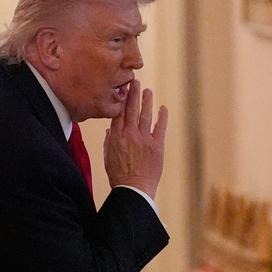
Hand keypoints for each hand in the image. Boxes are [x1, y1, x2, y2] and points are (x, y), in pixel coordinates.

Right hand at [103, 78, 167, 199]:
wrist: (133, 189)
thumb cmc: (119, 176)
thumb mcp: (107, 157)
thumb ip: (108, 142)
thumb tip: (110, 130)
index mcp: (116, 137)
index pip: (118, 113)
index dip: (121, 100)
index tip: (122, 90)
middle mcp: (129, 135)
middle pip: (131, 109)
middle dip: (133, 94)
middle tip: (135, 82)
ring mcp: (144, 139)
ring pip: (145, 115)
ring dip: (146, 101)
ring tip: (147, 91)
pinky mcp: (156, 145)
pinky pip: (160, 127)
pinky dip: (162, 116)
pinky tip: (163, 108)